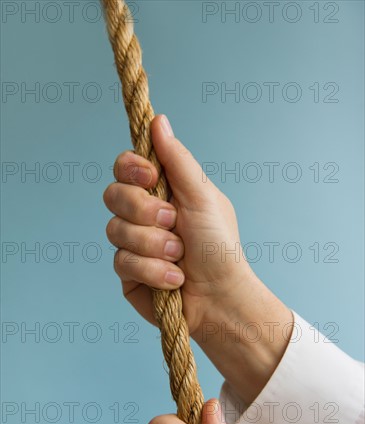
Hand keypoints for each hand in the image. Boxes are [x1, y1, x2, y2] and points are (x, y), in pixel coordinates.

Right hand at [103, 115, 292, 403]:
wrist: (221, 296)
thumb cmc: (218, 244)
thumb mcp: (202, 196)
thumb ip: (177, 160)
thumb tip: (159, 120)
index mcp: (160, 191)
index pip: (125, 167)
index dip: (130, 168)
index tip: (150, 177)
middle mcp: (142, 215)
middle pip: (112, 195)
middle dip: (144, 210)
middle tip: (173, 223)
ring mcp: (132, 244)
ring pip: (115, 230)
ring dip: (153, 244)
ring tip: (179, 256)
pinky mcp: (128, 272)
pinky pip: (122, 262)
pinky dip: (153, 271)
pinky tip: (175, 279)